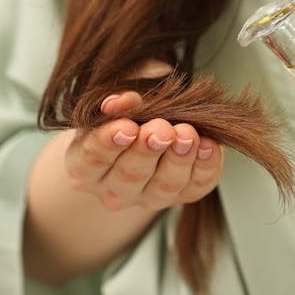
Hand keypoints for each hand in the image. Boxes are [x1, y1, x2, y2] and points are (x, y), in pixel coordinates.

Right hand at [63, 61, 223, 212]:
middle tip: (161, 129)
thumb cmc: (124, 110)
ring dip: (178, 159)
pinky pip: (196, 186)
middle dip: (147, 150)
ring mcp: (149, 197)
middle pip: (129, 175)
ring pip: (164, 186)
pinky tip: (209, 144)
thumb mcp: (115, 97)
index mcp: (85, 166)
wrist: (146, 127)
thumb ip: (118, 97)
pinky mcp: (183, 195)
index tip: (126, 126)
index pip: (92, 159)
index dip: (109, 143)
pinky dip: (205, 165)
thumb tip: (125, 100)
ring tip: (187, 134)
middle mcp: (114, 189)